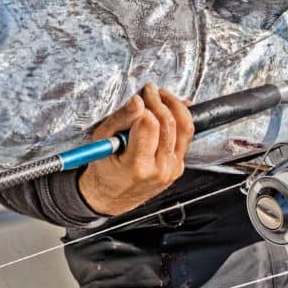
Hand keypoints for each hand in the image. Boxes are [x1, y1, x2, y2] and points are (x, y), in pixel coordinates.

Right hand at [78, 83, 193, 216]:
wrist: (112, 196)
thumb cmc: (105, 169)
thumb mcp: (102, 141)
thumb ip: (120, 119)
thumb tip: (138, 101)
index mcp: (137, 166)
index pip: (150, 125)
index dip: (146, 106)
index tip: (140, 96)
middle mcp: (159, 169)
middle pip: (169, 124)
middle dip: (160, 101)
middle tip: (150, 91)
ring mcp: (171, 169)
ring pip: (184, 128)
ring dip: (174, 106)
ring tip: (161, 97)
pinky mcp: (178, 166)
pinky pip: (186, 137)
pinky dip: (180, 118)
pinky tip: (170, 109)